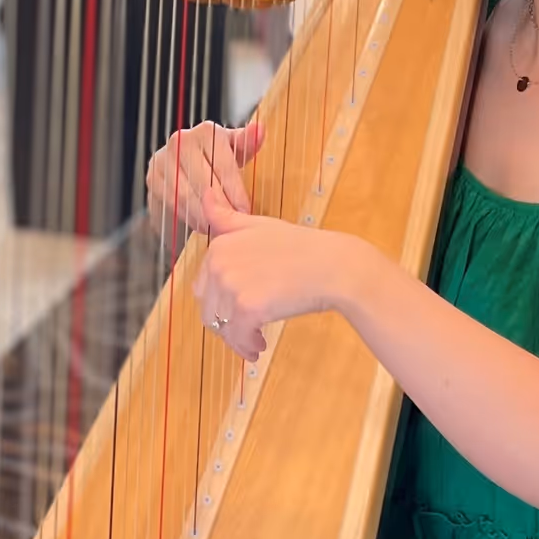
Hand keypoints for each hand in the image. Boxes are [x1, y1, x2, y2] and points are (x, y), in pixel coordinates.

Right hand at [145, 118, 264, 233]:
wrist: (184, 166)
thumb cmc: (214, 159)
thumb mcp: (234, 150)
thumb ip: (247, 143)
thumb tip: (259, 129)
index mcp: (207, 131)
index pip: (223, 165)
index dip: (235, 191)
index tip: (245, 210)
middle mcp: (182, 141)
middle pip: (204, 181)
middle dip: (220, 206)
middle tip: (231, 223)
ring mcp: (164, 158)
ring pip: (186, 194)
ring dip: (203, 214)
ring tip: (216, 226)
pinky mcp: (153, 177)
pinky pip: (171, 202)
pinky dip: (187, 215)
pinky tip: (200, 223)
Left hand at [192, 209, 343, 360]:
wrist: (334, 266)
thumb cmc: (302, 247)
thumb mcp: (259, 225)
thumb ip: (227, 217)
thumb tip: (206, 192)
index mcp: (219, 246)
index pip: (203, 287)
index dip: (219, 304)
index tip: (238, 310)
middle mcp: (220, 264)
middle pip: (209, 309)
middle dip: (225, 324)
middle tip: (247, 330)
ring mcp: (233, 286)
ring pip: (222, 327)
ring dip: (237, 339)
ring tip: (255, 341)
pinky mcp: (249, 308)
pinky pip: (238, 337)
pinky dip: (247, 346)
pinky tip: (260, 347)